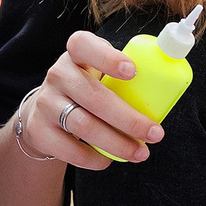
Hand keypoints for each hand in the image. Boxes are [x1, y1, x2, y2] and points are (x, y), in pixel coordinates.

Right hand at [16, 31, 163, 168]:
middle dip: (129, 119)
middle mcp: (57, 74)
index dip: (107, 57)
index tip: (133, 72)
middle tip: (156, 134)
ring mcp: (45, 103)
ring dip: (117, 143)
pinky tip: (109, 160)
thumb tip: (167, 90)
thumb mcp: (99, 73)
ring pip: (83, 126)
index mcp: (76, 53)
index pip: (83, 45)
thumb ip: (123, 76)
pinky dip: (94, 158)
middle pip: (94, 97)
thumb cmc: (88, 90)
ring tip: (140, 153)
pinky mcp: (39, 131)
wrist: (44, 114)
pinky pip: (70, 149)